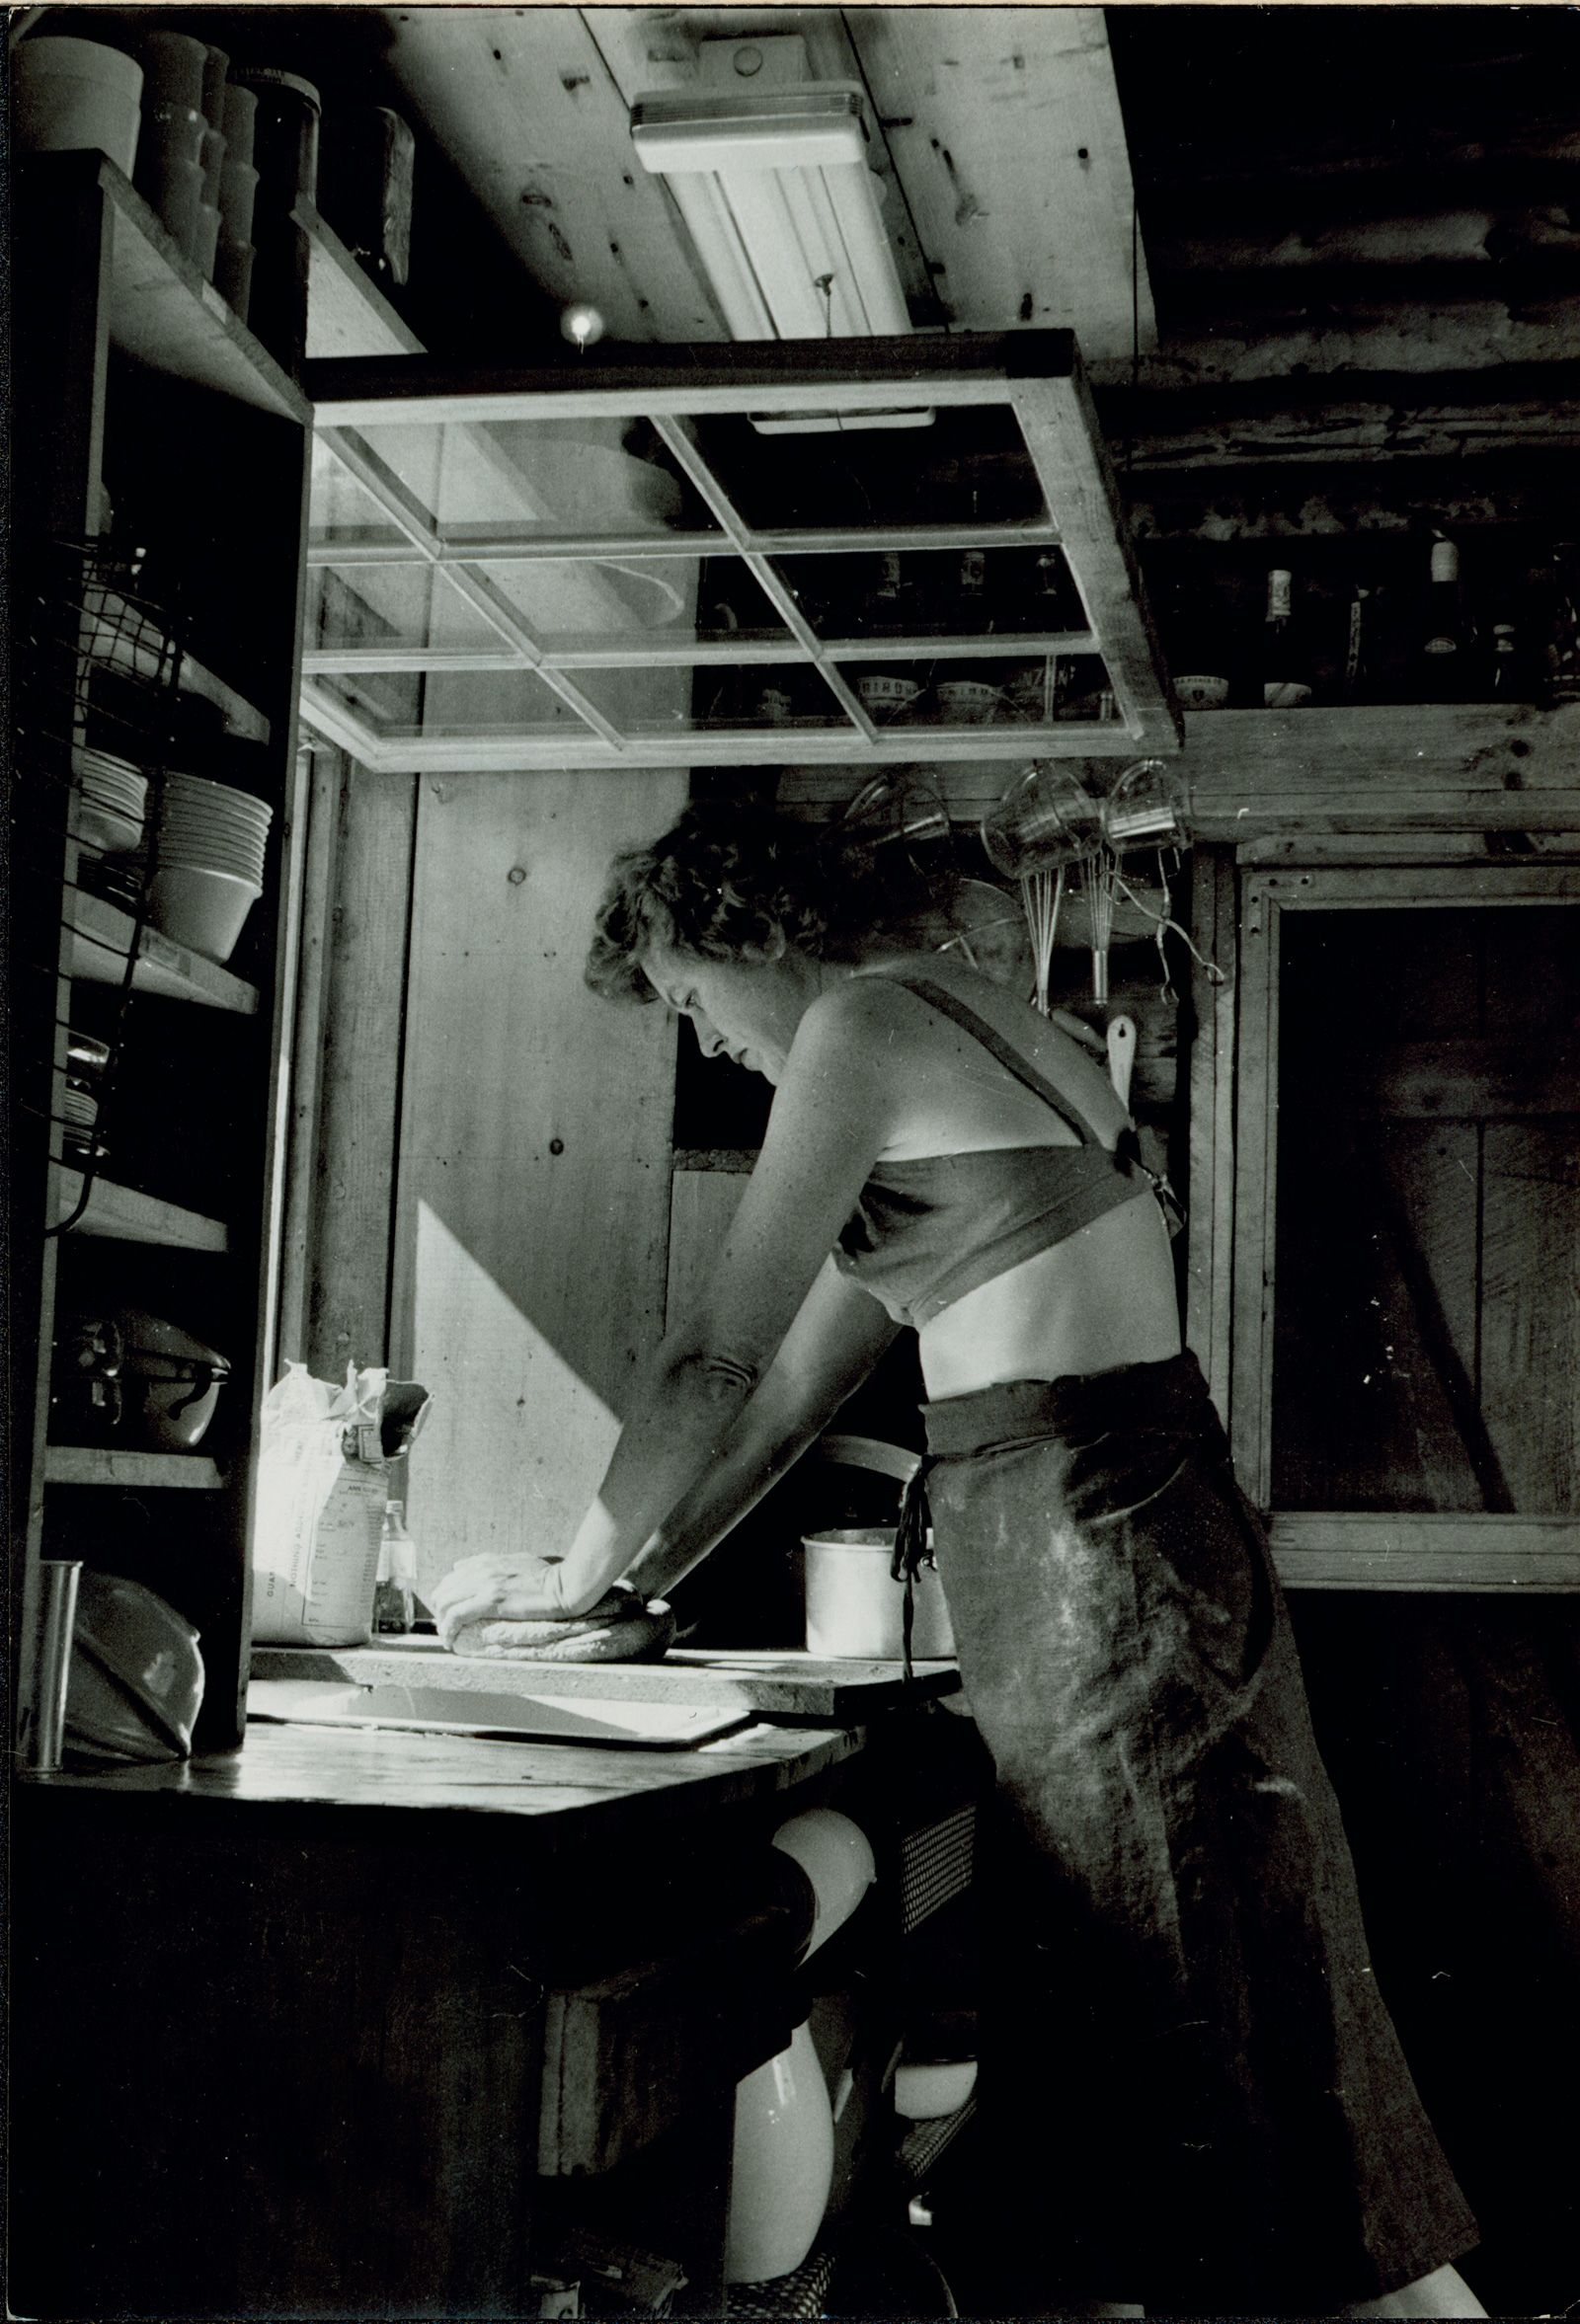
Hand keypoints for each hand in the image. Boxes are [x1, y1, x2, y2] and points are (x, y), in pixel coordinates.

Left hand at [428, 1550, 573, 1645]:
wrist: (564, 1585)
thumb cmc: (547, 1577)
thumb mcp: (516, 1561)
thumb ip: (491, 1564)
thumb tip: (465, 1566)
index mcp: (487, 1561)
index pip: (451, 1577)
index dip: (446, 1597)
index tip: (449, 1613)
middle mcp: (481, 1569)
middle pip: (443, 1591)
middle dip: (440, 1613)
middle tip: (446, 1629)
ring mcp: (485, 1583)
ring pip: (446, 1604)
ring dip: (442, 1624)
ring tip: (448, 1638)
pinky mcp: (491, 1600)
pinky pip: (457, 1616)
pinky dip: (449, 1629)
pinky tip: (451, 1640)